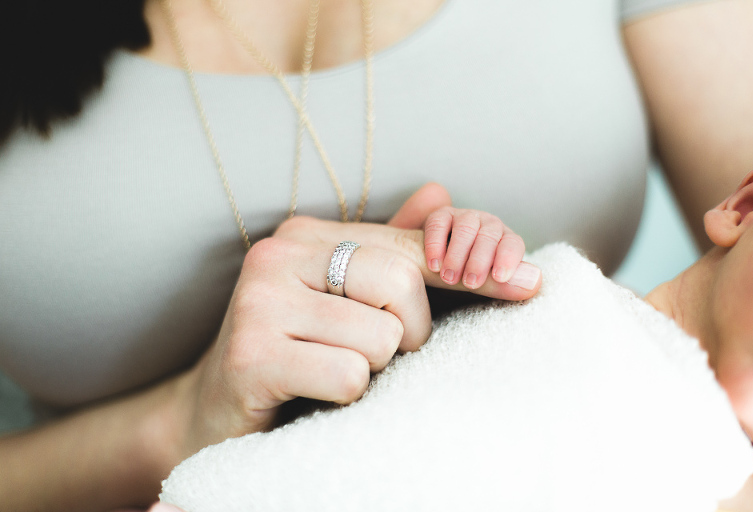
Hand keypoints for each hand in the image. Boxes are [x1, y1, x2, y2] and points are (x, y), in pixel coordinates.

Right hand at [163, 190, 539, 467]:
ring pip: (380, 338)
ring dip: (373, 368)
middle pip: (400, 284)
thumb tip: (442, 194)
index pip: (408, 247)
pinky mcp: (252, 355)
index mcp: (304, 235)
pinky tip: (313, 392)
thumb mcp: (341, 296)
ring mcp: (260, 303)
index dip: (468, 270)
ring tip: (332, 369)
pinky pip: (349, 376)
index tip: (529, 282)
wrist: (214, 407)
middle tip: (375, 352)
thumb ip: (390, 248)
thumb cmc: (292, 347)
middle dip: (406, 332)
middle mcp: (278, 256)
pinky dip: (347, 395)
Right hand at [388, 182, 540, 292]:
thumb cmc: (466, 277)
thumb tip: (536, 283)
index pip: (513, 244)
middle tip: (470, 283)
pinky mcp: (440, 216)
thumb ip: (503, 284)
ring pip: (466, 228)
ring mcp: (465, 218)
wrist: (431, 268)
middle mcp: (488, 225)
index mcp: (506, 240)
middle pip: (489, 236)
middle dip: (480, 260)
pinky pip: (439, 223)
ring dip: (457, 254)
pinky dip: (436, 244)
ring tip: (449, 278)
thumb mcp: (484, 283)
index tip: (499, 277)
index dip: (508, 259)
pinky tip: (434, 265)